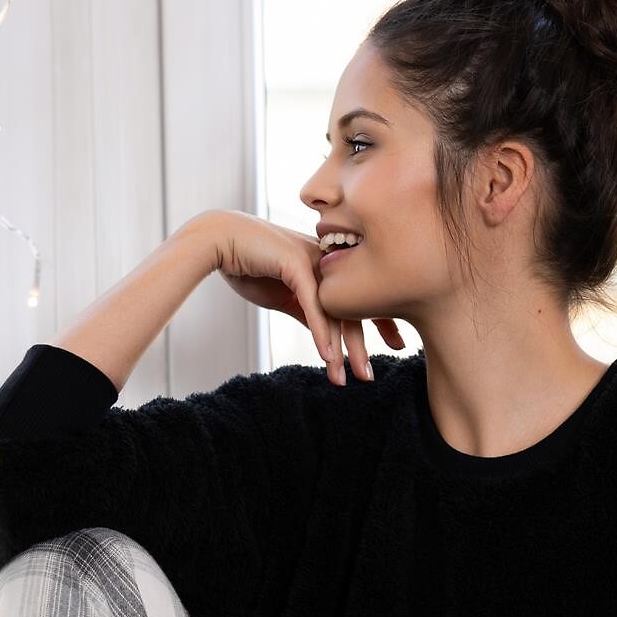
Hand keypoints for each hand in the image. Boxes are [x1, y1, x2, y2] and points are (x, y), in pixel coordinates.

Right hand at [206, 209, 405, 383]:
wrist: (220, 241)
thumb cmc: (250, 264)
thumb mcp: (286, 294)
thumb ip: (307, 311)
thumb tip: (325, 337)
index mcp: (329, 267)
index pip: (361, 296)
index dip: (381, 321)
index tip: (397, 344)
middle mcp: (328, 262)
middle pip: (355, 306)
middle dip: (364, 344)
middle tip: (369, 374)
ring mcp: (315, 261)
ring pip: (336, 311)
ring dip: (343, 349)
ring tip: (349, 376)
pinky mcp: (296, 264)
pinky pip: (314, 306)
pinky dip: (322, 334)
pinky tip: (328, 357)